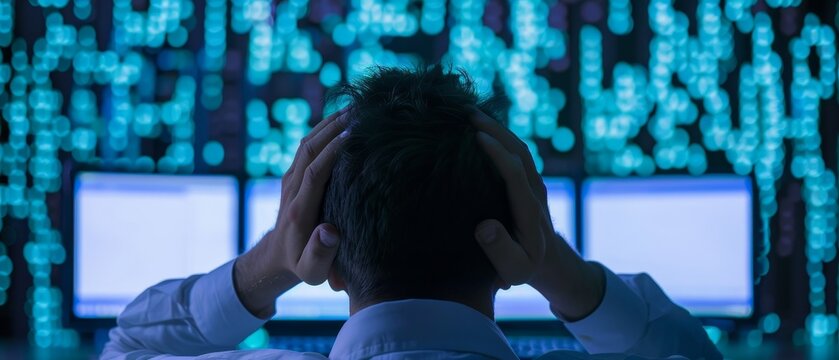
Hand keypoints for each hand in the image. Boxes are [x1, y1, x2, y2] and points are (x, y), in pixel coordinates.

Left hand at [234, 108, 349, 317]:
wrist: (277, 257)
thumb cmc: (302, 264)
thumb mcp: (312, 271)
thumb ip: (320, 254)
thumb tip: (330, 232)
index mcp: (300, 210)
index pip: (314, 171)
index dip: (333, 151)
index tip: (355, 134)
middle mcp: (292, 188)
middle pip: (309, 149)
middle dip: (334, 128)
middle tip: (361, 110)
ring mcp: (291, 179)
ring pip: (307, 142)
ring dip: (329, 124)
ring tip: (355, 107)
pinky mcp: (294, 174)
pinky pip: (308, 145)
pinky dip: (325, 129)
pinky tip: (343, 118)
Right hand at [471, 110, 604, 321]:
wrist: (548, 262)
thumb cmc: (525, 267)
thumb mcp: (514, 269)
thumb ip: (500, 251)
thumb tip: (483, 227)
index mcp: (529, 210)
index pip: (516, 173)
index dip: (498, 153)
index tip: (477, 137)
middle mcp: (534, 191)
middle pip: (520, 151)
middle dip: (495, 129)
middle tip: (467, 112)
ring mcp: (533, 183)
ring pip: (519, 148)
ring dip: (497, 128)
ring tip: (470, 113)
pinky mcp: (527, 181)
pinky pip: (515, 152)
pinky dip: (499, 136)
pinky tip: (479, 128)